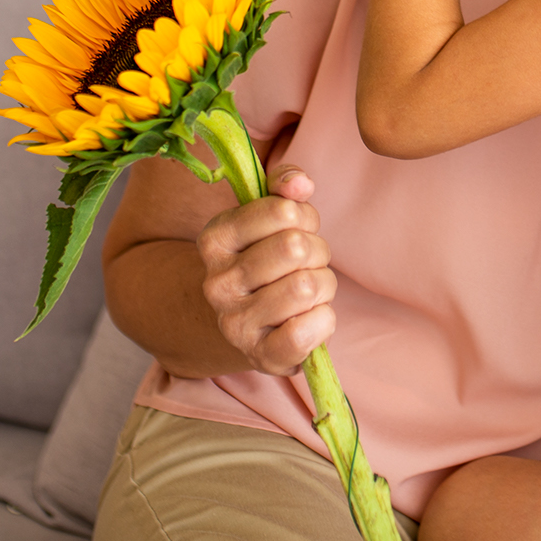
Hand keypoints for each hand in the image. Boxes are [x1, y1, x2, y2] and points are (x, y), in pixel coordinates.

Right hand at [196, 166, 335, 377]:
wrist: (248, 323)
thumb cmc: (268, 258)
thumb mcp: (269, 214)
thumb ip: (284, 185)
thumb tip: (300, 184)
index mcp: (215, 239)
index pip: (282, 211)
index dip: (304, 217)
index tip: (296, 229)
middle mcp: (217, 282)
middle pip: (297, 248)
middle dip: (317, 251)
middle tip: (307, 263)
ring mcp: (235, 324)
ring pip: (308, 287)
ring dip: (324, 286)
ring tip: (308, 291)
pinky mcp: (261, 356)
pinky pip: (307, 332)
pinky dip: (324, 321)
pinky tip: (311, 318)